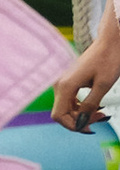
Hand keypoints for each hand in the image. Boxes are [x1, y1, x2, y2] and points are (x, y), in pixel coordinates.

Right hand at [53, 6, 119, 133]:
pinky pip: (70, 100)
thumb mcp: (103, 86)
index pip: (59, 115)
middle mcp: (60, 84)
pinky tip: (94, 105)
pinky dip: (81, 106)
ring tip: (100, 112)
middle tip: (100, 118)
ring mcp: (63, 81)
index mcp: (66, 85)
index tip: (90, 128)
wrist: (110, 41)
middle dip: (80, 120)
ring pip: (66, 107)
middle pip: (62, 113)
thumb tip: (81, 123)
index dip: (73, 125)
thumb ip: (90, 106)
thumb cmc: (108, 58)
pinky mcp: (69, 80)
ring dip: (81, 114)